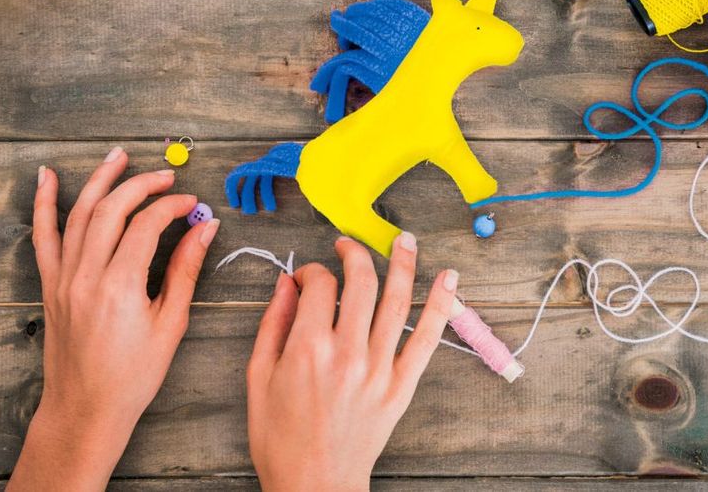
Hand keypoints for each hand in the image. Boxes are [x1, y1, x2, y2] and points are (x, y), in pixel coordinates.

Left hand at [9, 147, 219, 490]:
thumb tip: (205, 228)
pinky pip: (44, 236)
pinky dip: (44, 204)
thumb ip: (185, 271)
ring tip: (118, 155)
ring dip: (99, 180)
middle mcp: (86, 276)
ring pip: (79, 214)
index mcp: (120, 287)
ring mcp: (63, 278)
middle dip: (141, 185)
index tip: (192, 205)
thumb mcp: (170, 324)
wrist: (85, 408)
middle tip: (167, 176)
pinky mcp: (51, 284)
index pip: (146, 225)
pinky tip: (46, 177)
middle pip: (112, 210)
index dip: (172, 207)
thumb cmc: (132, 375)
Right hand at [248, 233, 456, 491]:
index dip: (312, 271)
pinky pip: (426, 339)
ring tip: (405, 239)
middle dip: (355, 253)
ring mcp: (378, 369)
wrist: (314, 485)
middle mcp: (347, 352)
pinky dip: (440, 305)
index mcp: (308, 349)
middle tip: (348, 245)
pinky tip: (449, 279)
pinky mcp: (400, 386)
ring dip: (404, 263)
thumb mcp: (259, 378)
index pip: (320, 285)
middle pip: (362, 283)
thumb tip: (286, 284)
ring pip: (397, 302)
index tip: (307, 277)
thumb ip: (273, 325)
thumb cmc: (280, 438)